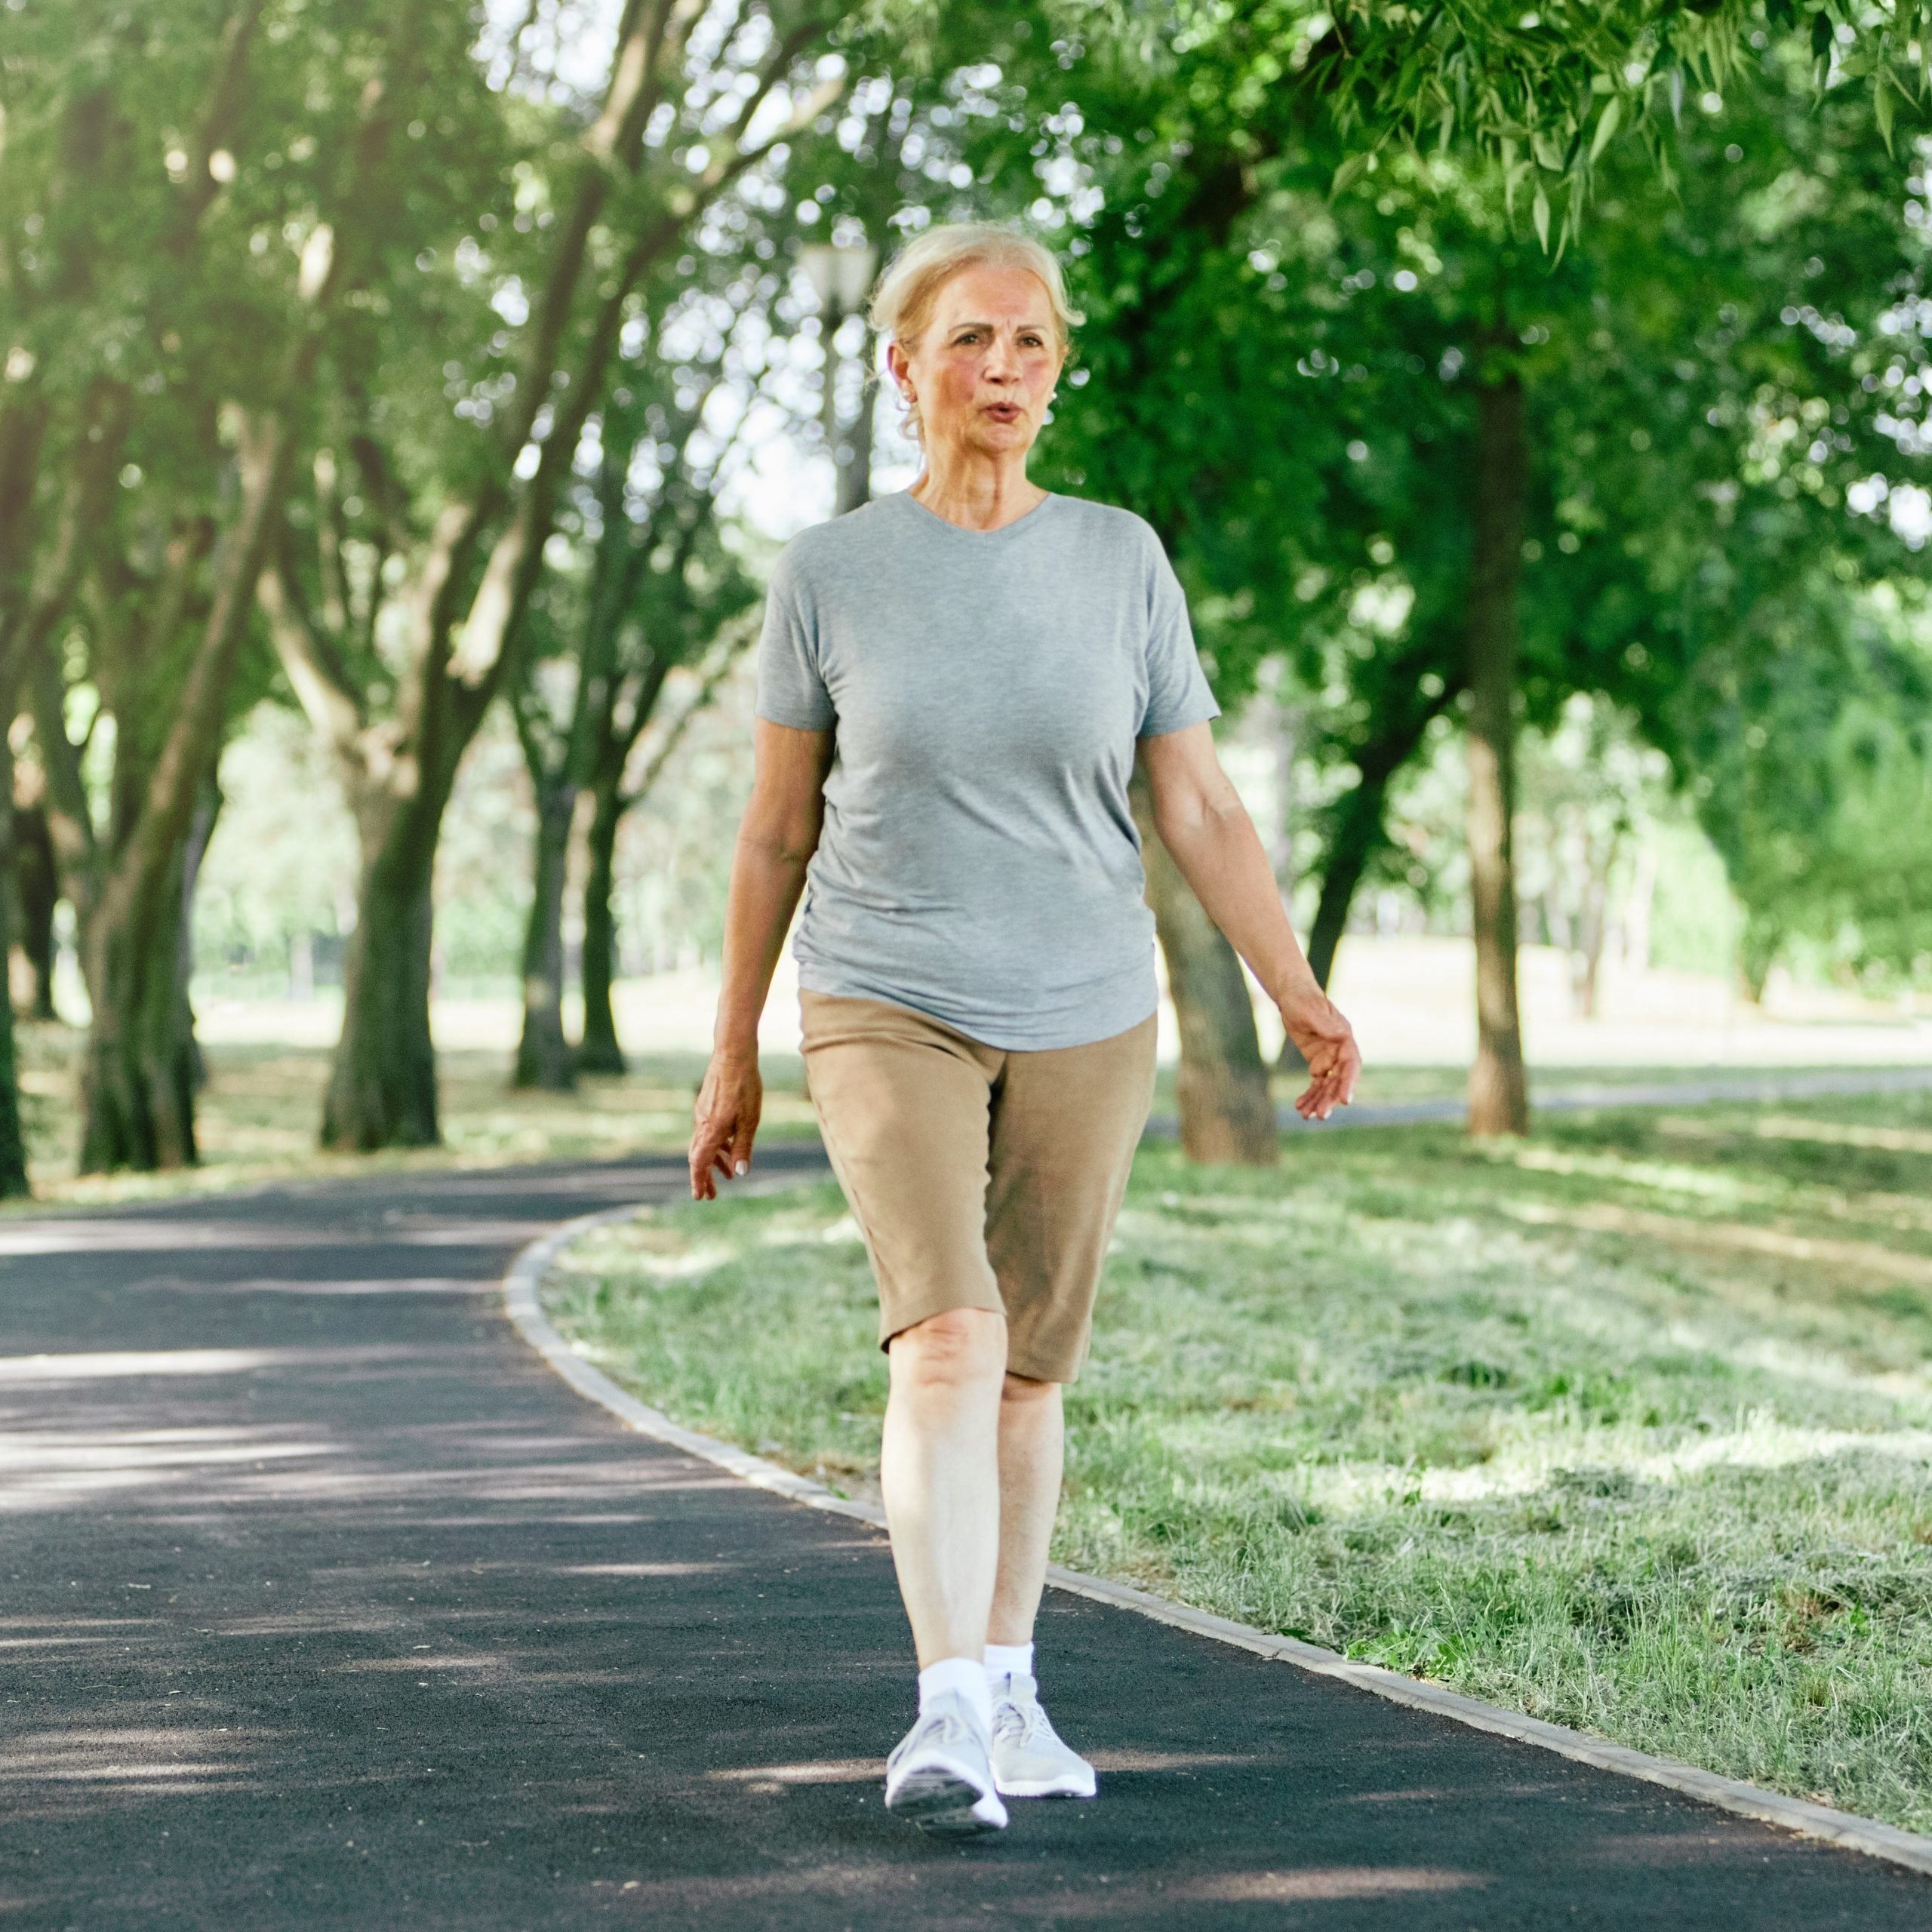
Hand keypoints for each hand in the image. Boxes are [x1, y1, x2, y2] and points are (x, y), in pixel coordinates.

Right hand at [689, 1047, 761, 1199]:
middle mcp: (702, 1123)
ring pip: (704, 1144)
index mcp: (711, 1129)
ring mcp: (703, 1113)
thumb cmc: (744, 1086)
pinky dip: (717, 1145)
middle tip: (712, 1195)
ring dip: (714, 1161)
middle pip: (699, 1157)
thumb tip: (740, 1172)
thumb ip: (744, 1146)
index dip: (699, 1181)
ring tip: (729, 1175)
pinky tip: (730, 1146)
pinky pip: (708, 1131)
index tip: (699, 1197)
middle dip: (705, 1176)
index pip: (699, 1162)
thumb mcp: (750, 1120)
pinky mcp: (707, 1105)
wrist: (733, 1054)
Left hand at [1278, 989, 1360, 1121]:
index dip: (1349, 1082)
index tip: (1345, 1100)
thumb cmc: (1303, 999)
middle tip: (1321, 1115)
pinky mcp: (1317, 1063)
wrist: (1292, 996)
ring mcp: (1329, 1058)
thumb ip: (1325, 1024)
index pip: (1351, 1064)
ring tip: (1306, 1116)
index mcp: (1343, 1038)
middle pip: (1339, 1079)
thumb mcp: (1311, 1009)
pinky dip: (1310, 1095)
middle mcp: (1340, 1051)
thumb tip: (1341, 1035)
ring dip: (1319, 1101)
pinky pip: (1316, 1083)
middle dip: (1331, 1098)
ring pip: (1327, 1085)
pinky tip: (1300, 1107)